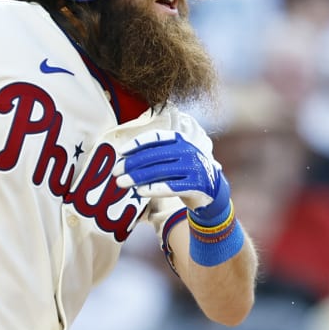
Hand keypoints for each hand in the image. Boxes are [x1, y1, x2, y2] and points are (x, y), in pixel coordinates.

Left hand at [114, 130, 230, 224]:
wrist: (213, 191)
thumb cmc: (185, 173)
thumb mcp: (175, 158)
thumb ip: (156, 156)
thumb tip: (125, 160)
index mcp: (180, 141)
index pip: (156, 138)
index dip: (137, 144)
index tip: (121, 153)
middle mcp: (187, 151)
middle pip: (154, 155)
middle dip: (132, 163)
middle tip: (115, 172)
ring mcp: (192, 168)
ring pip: (160, 171)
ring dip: (137, 177)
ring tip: (120, 183)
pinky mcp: (196, 185)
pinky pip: (171, 187)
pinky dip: (153, 189)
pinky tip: (139, 191)